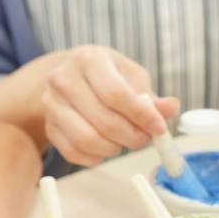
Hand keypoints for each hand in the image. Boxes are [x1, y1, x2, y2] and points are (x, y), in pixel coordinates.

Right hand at [43, 45, 179, 165]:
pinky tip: (106, 149)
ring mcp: (51, 105)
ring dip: (113, 148)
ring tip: (124, 142)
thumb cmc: (104, 73)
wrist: (67, 74)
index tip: (159, 128)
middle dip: (132, 136)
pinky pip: (72, 152)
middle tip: (144, 139)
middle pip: (103, 120)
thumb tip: (170, 109)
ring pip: (86, 139)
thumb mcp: (129, 75)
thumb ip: (150, 96)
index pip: (116, 94)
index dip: (141, 116)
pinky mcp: (48, 126)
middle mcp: (63, 79)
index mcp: (88, 59)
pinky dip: (94, 157)